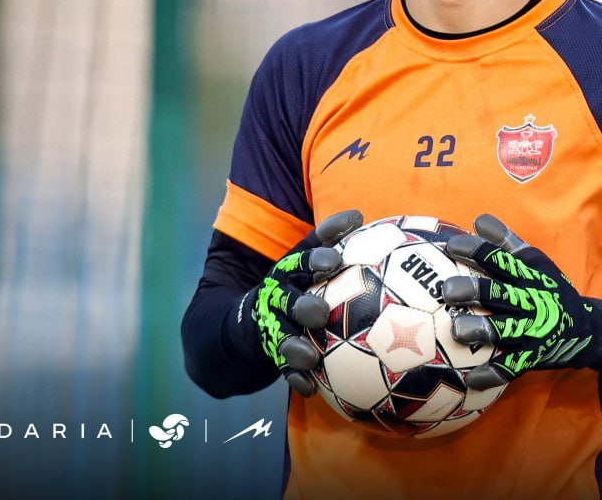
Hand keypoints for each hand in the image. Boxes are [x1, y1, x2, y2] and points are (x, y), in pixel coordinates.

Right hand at [236, 209, 361, 395]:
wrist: (244, 322)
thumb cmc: (294, 284)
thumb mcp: (303, 260)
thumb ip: (328, 239)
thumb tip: (358, 213)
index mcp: (288, 272)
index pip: (300, 260)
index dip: (315, 258)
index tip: (334, 260)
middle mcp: (277, 297)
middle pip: (287, 299)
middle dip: (302, 305)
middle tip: (320, 313)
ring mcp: (270, 325)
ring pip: (281, 336)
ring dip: (294, 347)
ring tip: (310, 358)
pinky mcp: (268, 351)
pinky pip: (281, 367)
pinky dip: (295, 377)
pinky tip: (309, 387)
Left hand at [442, 214, 601, 389]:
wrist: (589, 330)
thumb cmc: (552, 290)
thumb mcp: (536, 263)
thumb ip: (507, 243)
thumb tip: (479, 219)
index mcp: (529, 276)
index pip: (500, 259)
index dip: (476, 251)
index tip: (451, 246)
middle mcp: (531, 301)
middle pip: (500, 294)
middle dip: (474, 291)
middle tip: (447, 290)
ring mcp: (533, 331)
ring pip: (504, 331)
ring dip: (481, 330)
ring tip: (457, 329)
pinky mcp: (534, 357)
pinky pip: (511, 367)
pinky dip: (492, 373)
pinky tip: (470, 378)